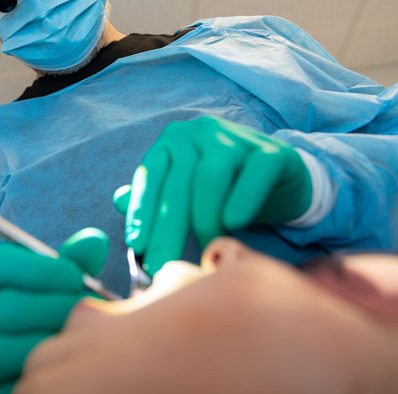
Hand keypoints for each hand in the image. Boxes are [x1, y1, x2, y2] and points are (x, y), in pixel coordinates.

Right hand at [0, 228, 108, 393]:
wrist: (27, 348)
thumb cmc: (42, 304)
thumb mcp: (54, 279)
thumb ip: (72, 261)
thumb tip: (95, 241)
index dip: (38, 270)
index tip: (74, 275)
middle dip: (48, 309)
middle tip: (83, 309)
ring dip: (40, 343)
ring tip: (72, 335)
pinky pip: (0, 385)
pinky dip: (33, 375)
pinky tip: (60, 362)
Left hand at [113, 116, 311, 274]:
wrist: (280, 177)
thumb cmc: (223, 188)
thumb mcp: (185, 191)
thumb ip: (153, 196)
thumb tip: (117, 200)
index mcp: (172, 141)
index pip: (150, 176)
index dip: (141, 211)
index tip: (136, 245)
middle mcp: (199, 132)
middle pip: (178, 183)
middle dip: (168, 228)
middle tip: (164, 265)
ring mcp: (235, 137)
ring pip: (210, 177)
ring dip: (205, 218)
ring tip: (205, 248)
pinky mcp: (270, 151)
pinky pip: (253, 174)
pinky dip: (241, 200)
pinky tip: (233, 223)